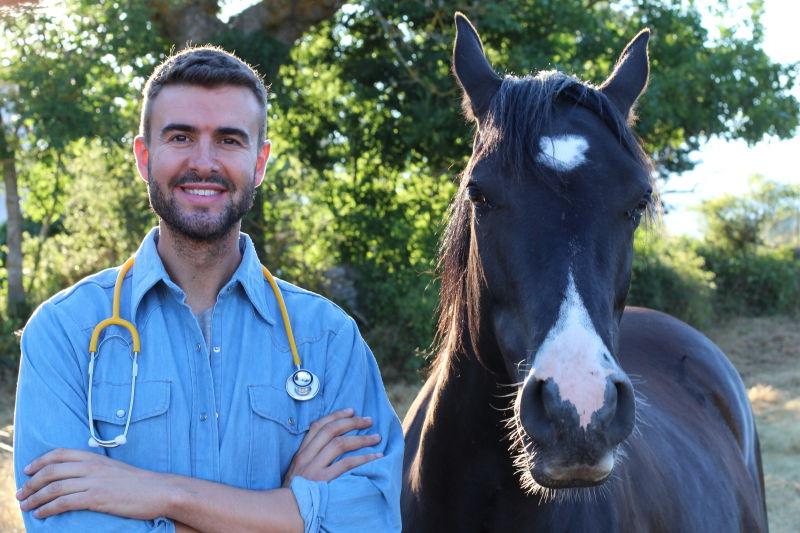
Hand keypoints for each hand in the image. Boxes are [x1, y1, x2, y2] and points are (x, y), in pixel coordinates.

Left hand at [16, 448, 167, 519]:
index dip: (39, 462)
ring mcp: (94, 482)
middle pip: (51, 471)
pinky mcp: (97, 498)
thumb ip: (95, 470)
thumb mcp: (115, 470)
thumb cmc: (139, 483)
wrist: (159, 491)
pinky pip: (64, 503)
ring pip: (54, 488)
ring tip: (25, 506)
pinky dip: (48, 509)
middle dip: (31, 483)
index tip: (27, 470)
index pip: (59, 454)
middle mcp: (92, 467)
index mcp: (95, 457)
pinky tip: (41, 514)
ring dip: (34, 498)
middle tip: (20, 493)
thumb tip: (78, 477)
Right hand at [283, 408, 382, 486]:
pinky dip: (363, 458)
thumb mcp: (298, 471)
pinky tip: (374, 457)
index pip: (318, 426)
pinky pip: (346, 464)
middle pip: (331, 431)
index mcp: (301, 453)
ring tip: (376, 438)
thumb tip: (332, 445)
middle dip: (352, 422)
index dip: (336, 415)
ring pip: (340, 444)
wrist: (285, 513)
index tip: (351, 411)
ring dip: (361, 439)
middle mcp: (306, 457)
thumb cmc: (294, 494)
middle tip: (369, 420)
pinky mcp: (323, 481)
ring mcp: (314, 468)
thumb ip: (311, 458)